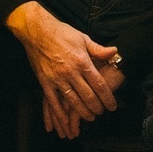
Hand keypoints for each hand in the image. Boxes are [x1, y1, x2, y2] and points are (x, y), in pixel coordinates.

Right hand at [8, 1, 121, 137]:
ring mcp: (57, 78)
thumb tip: (115, 52)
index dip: (107, 98)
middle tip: (101, 112)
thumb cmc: (61, 33)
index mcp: (82, 61)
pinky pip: (53, 102)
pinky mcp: (45, 82)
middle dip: (97, 107)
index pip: (99, 85)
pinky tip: (65, 121)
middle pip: (88, 96)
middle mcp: (71, 72)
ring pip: (73, 101)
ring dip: (83, 112)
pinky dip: (59, 113)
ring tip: (90, 117)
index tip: (112, 106)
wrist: (37, 30)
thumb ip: (99, 50)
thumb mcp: (83, 38)